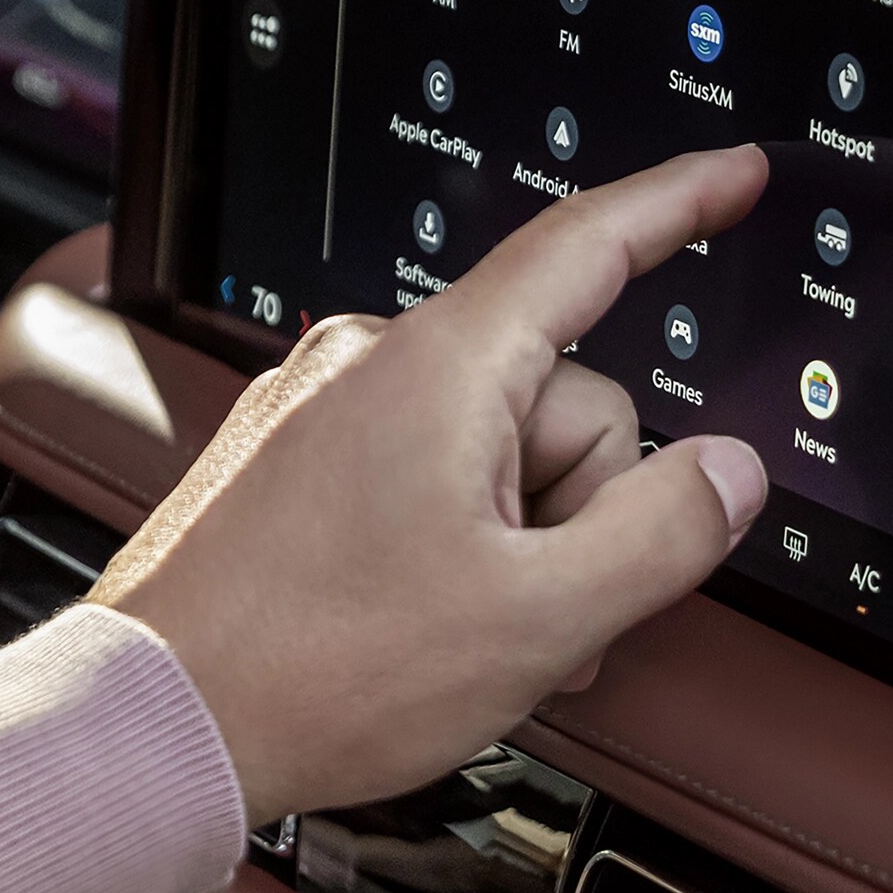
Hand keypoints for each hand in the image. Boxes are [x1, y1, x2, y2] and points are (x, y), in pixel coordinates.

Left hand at [92, 147, 773, 824]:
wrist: (158, 720)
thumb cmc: (315, 669)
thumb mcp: (539, 617)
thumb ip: (663, 533)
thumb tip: (727, 472)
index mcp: (439, 366)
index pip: (586, 248)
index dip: (678, 203)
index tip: (735, 172)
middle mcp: (371, 362)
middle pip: (560, 394)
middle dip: (579, 506)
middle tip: (529, 606)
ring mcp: (323, 409)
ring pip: (496, 448)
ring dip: (520, 541)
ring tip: (465, 629)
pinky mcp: (293, 460)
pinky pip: (423, 474)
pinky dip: (455, 542)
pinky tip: (428, 621)